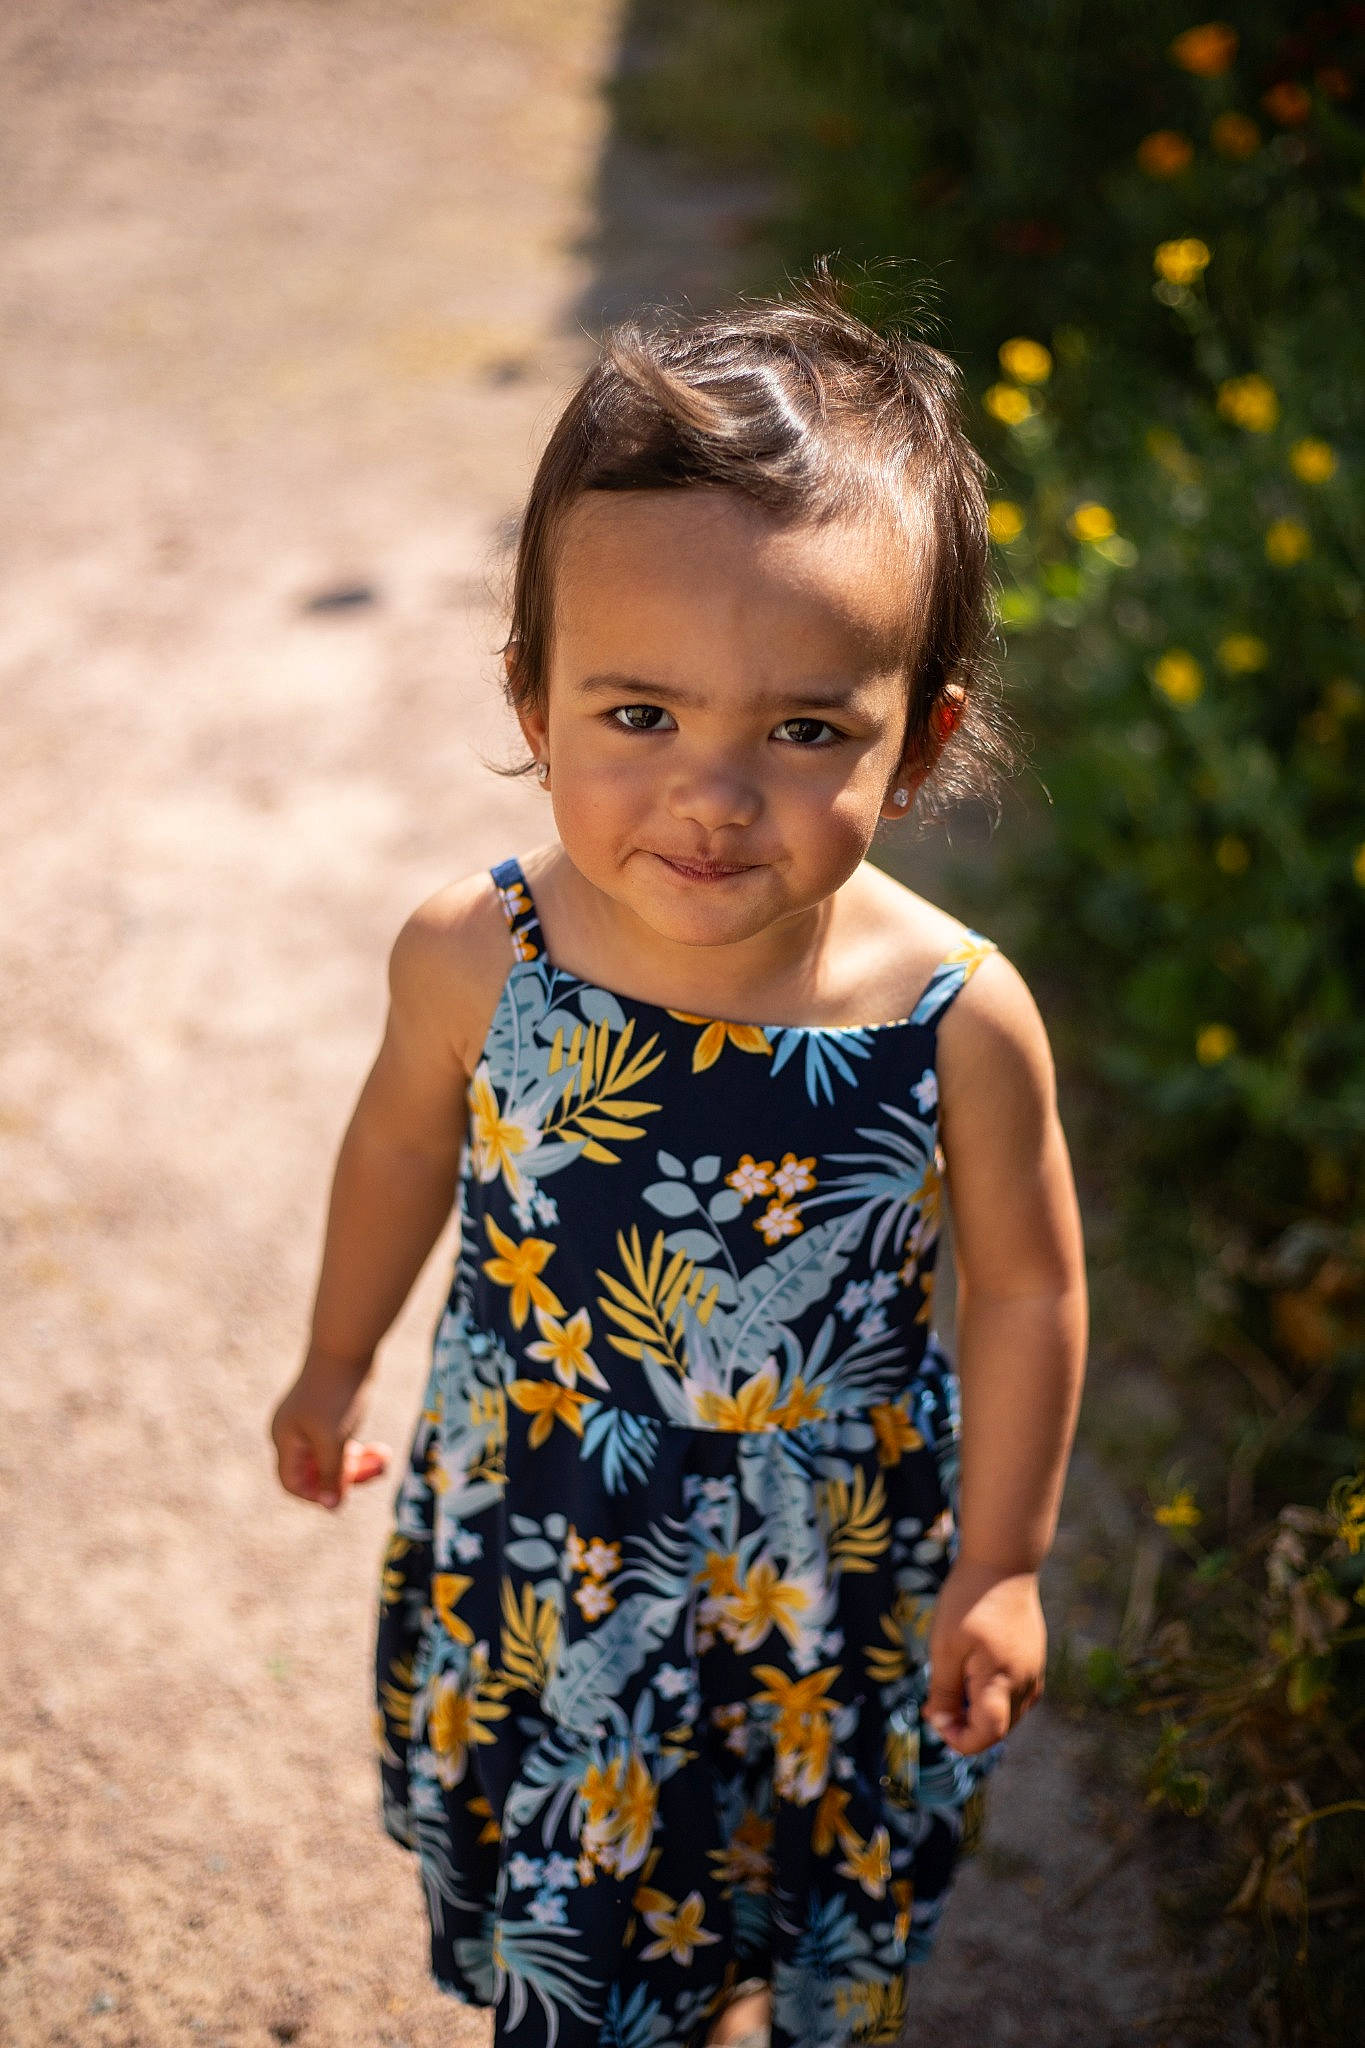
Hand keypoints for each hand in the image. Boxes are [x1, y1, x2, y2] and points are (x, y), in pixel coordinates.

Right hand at [269, 1351, 391, 1510]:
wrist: (348, 1344)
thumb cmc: (337, 1393)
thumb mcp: (334, 1439)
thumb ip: (332, 1474)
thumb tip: (330, 1506)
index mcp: (285, 1440)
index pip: (293, 1483)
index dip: (317, 1494)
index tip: (345, 1492)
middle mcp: (294, 1433)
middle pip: (315, 1473)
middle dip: (347, 1477)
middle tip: (379, 1468)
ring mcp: (312, 1422)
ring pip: (332, 1458)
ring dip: (358, 1465)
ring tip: (384, 1456)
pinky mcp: (330, 1412)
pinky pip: (342, 1443)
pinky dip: (360, 1449)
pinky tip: (380, 1449)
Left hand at [922, 1557, 1046, 1753]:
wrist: (1002, 1563)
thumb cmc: (968, 1601)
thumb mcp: (945, 1647)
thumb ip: (944, 1691)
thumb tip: (939, 1724)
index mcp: (1002, 1681)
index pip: (988, 1734)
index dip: (960, 1739)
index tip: (935, 1719)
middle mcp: (1025, 1683)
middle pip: (998, 1728)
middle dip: (966, 1726)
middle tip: (937, 1700)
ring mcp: (1034, 1672)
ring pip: (1009, 1713)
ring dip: (980, 1712)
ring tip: (954, 1682)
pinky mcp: (1035, 1661)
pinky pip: (1016, 1695)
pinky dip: (994, 1697)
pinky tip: (974, 1674)